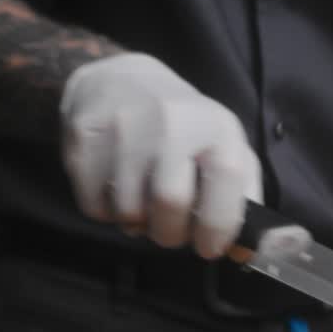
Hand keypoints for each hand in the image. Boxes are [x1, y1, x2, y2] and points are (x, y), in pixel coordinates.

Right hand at [60, 53, 261, 257]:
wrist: (122, 81)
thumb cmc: (186, 128)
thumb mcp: (227, 149)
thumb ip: (243, 198)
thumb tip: (247, 250)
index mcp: (218, 129)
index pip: (225, 185)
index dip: (218, 228)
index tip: (209, 248)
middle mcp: (173, 122)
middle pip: (170, 202)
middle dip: (172, 234)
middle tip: (170, 232)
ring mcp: (125, 125)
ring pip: (128, 210)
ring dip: (137, 224)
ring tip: (143, 207)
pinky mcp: (85, 134)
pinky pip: (93, 203)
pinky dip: (106, 212)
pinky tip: (116, 192)